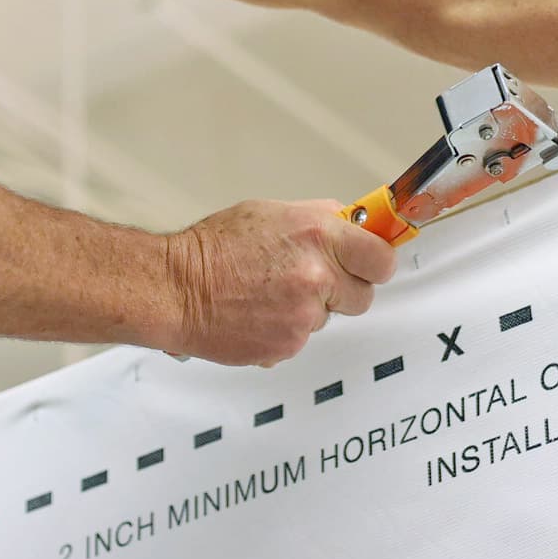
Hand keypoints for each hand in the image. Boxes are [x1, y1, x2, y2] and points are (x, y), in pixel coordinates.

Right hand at [162, 200, 398, 366]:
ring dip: (308, 310)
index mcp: (318, 234)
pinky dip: (285, 330)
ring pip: (328, 319)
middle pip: (363, 296)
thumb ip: (319, 220)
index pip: (381, 257)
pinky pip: (302, 339)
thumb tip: (351, 224)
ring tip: (269, 294)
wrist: (176, 288)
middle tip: (313, 281)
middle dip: (343, 290)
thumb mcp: (272, 213)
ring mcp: (303, 315)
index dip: (376, 263)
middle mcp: (316, 275)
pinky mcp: (287, 345)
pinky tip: (259, 314)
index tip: (370, 264)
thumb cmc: (215, 248)